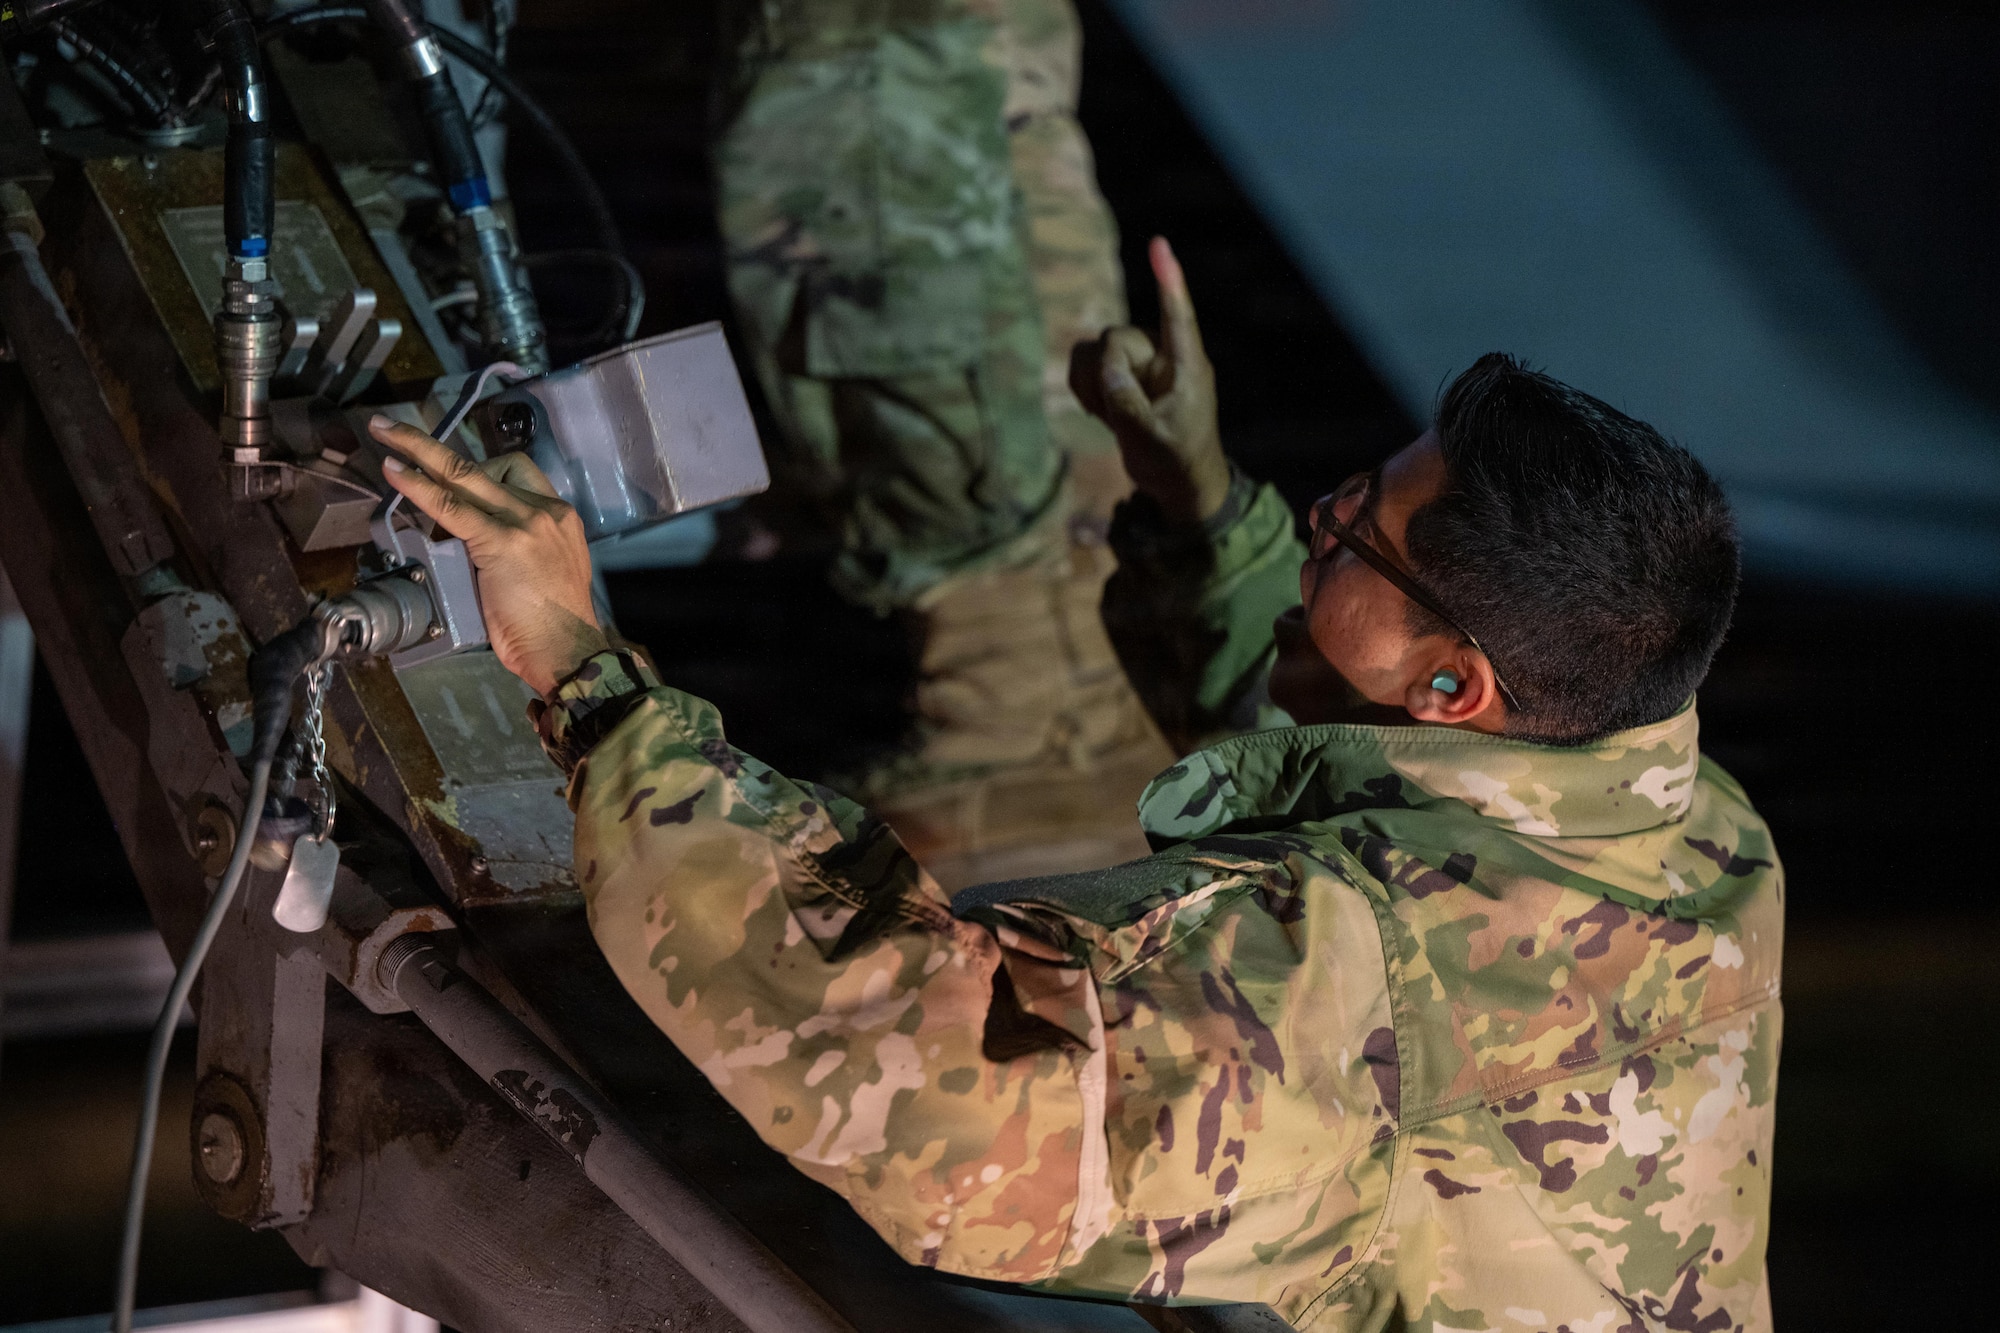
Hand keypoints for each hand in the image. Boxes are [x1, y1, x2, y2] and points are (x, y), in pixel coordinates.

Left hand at [369, 416, 608, 695]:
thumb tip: (470, 542)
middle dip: (432, 445)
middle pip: (487, 464)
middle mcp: (544, 511)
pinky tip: (395, 473)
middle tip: (395, 431)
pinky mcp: (501, 543)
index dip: (476, 468)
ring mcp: (524, 524)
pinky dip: (419, 488)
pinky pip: (452, 507)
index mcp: (558, 516)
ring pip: (464, 474)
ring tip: (384, 435)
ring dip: (418, 450)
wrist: (569, 650)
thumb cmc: (553, 625)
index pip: (516, 472)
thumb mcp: (540, 571)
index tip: (447, 473)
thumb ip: (511, 547)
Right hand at [1069, 236, 1229, 523]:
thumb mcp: (1153, 439)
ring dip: (1092, 383)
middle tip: (1114, 411)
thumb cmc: (1177, 461)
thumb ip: (1129, 404)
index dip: (1168, 279)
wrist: (1178, 484)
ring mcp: (1140, 367)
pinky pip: (1086, 365)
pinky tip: (1099, 414)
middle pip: (1119, 338)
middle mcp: (1163, 358)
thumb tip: (1106, 369)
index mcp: (1186, 366)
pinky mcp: (1121, 379)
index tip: (1159, 243)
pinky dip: (1083, 386)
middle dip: (1107, 371)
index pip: (1177, 315)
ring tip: (1108, 417)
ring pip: (1097, 350)